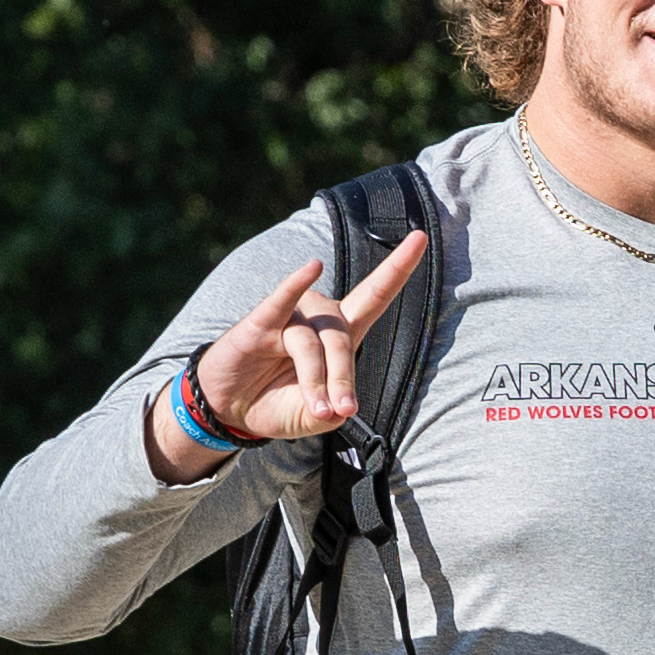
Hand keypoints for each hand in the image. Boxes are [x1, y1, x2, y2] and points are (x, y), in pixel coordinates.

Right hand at [146, 230, 432, 477]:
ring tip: (314, 409)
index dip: (398, 267)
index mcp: (340, 333)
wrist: (232, 409)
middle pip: (342, 340)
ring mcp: (289, 318)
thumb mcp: (313, 418)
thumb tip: (336, 406)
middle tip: (340, 410)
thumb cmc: (279, 402)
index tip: (422, 236)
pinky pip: (281, 302)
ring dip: (315, 378)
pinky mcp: (259, 322)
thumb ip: (331, 413)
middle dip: (342, 379)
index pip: (375, 296)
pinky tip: (312, 268)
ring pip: (311, 343)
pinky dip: (295, 285)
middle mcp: (318, 317)